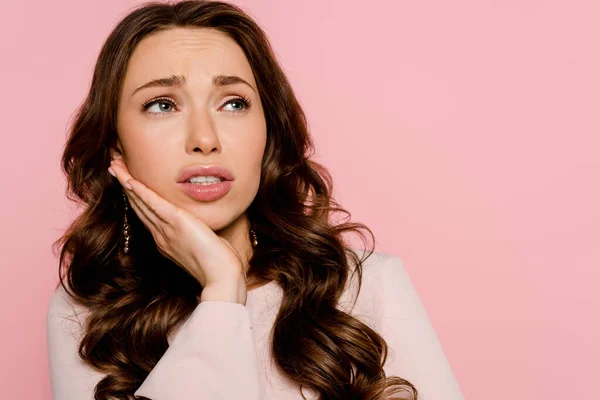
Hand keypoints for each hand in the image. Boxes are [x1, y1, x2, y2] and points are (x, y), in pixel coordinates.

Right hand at [108, 158, 247, 303]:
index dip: (136, 198)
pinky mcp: (176, 223)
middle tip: (113, 167)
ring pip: (141, 202)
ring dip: (127, 182)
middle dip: (126, 185)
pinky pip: (153, 204)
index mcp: (166, 241)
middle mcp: (161, 235)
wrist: (221, 277)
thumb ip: (197, 235)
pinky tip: (129, 179)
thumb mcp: (205, 246)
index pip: (147, 215)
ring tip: (114, 165)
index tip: (128, 182)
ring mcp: (166, 230)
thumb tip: (200, 228)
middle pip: (139, 206)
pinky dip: (140, 191)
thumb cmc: (218, 265)